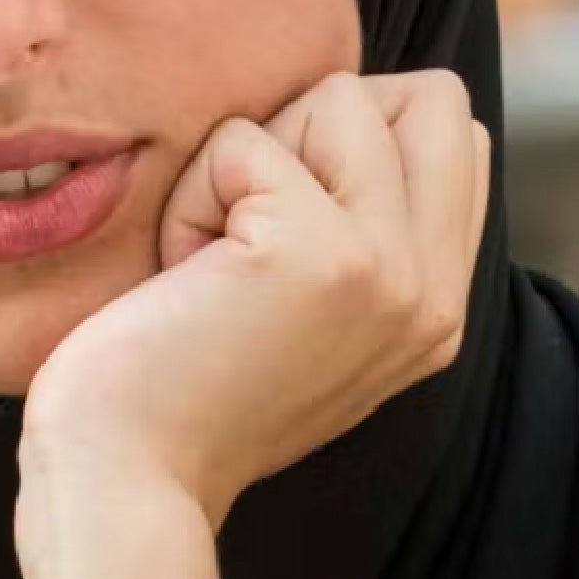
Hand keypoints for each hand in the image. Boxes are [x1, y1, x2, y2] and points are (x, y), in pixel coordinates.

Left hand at [19, 68, 487, 527]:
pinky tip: (181, 278)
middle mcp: (436, 293)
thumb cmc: (180, 390)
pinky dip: (192, 195)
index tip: (280, 233)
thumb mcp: (306, 307)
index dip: (351, 143)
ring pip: (341, 98)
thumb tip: (356, 107)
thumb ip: (363, 226)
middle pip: (430, 97)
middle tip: (251, 223)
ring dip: (246, 162)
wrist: (124, 482)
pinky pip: (245, 141)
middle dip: (322, 124)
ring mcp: (391, 274)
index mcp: (440, 308)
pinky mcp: (324, 257)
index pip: (454, 136)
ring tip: (211, 261)